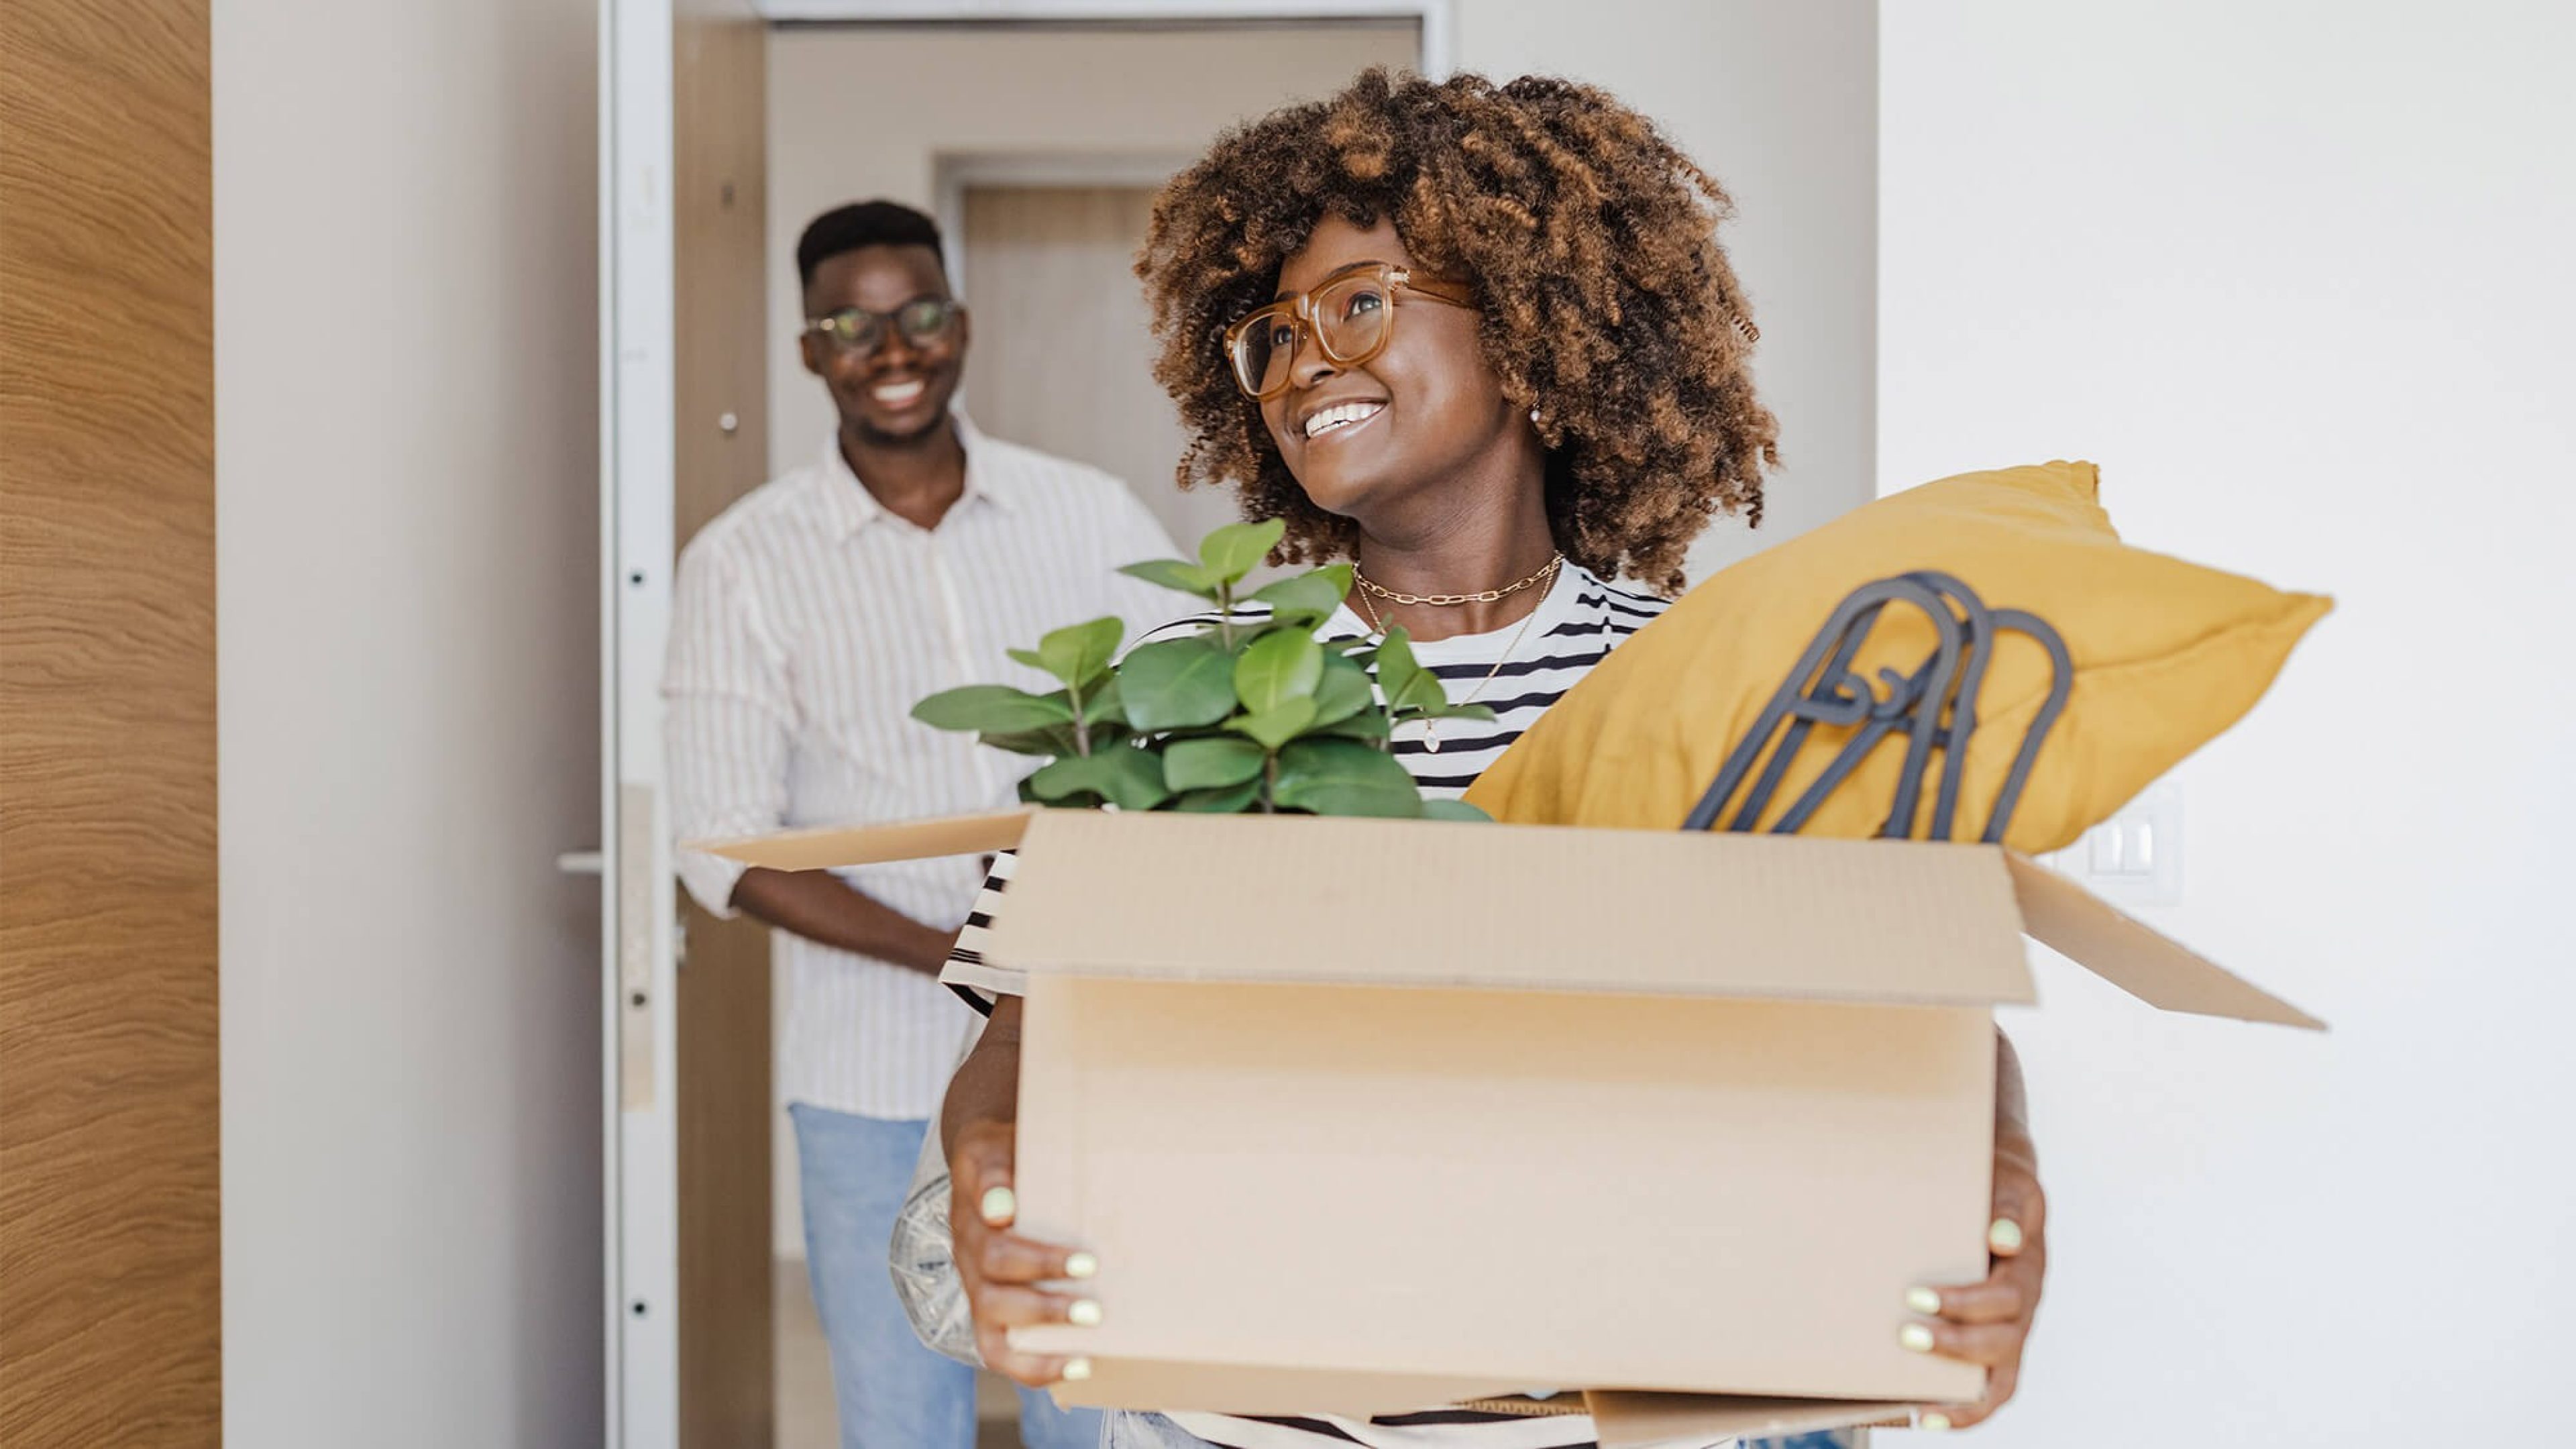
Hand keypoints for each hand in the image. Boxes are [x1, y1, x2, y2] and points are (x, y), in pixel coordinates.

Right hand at [948, 1117, 1100, 1387]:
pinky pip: (1001, 1351)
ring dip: (1041, 1338)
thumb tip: (1000, 1208)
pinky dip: (1036, 1367)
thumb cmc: (1004, 1155)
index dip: (1036, 1259)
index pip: (994, 1245)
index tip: (1084, 1262)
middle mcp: (968, 1256)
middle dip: (1045, 1305)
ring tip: (1088, 1343)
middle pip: (993, 1288)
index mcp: (972, 1217)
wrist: (985, 1164)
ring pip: (992, 1328)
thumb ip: (996, 1171)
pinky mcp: (989, 1312)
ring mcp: (976, 1288)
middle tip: (1094, 1303)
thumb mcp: (994, 1146)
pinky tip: (1077, 1367)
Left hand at [1902, 1128, 2045, 1429]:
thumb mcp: (2009, 1183)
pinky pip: (1988, 1389)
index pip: (2006, 1299)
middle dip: (1954, 1345)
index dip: (1966, 1304)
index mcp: (2027, 1270)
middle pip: (2002, 1343)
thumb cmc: (1999, 1186)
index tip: (1918, 1297)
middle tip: (1906, 1334)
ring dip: (1959, 1392)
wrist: (2004, 1187)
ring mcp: (2011, 1330)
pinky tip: (1922, 1416)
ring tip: (1917, 1404)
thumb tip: (2003, 1239)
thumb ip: (2007, 1208)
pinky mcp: (1992, 1344)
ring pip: (1998, 1377)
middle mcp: (2023, 1308)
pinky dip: (1963, 1410)